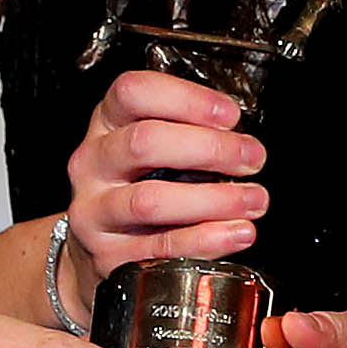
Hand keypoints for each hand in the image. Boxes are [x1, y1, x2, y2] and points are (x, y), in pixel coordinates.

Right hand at [65, 70, 265, 277]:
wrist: (104, 244)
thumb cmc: (142, 183)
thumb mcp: (156, 146)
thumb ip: (190, 134)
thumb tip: (244, 143)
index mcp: (106, 123)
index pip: (133, 92)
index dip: (186, 99)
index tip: (230, 115)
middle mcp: (93, 163)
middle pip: (143, 142)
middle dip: (209, 149)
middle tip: (252, 158)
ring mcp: (94, 211)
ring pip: (150, 200)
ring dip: (213, 200)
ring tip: (253, 199)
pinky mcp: (107, 256)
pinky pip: (159, 248)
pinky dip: (205, 240)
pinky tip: (236, 232)